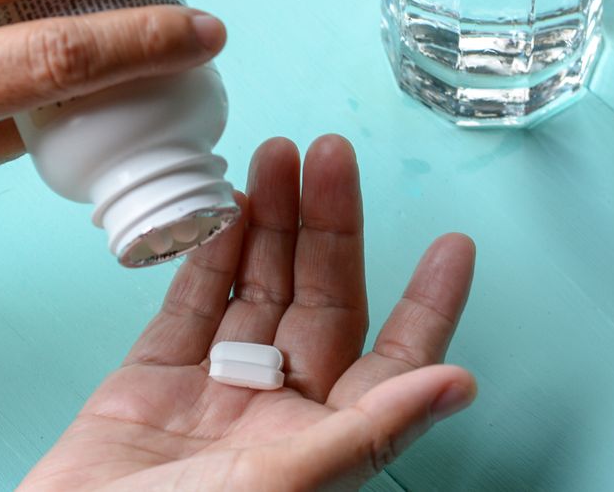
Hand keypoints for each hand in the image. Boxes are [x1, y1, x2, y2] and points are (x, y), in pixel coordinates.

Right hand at [21, 136, 475, 490]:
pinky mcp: (154, 379)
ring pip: (255, 290)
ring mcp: (215, 391)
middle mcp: (278, 411)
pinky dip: (208, 253)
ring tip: (275, 157)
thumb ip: (370, 429)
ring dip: (270, 224)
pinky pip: (190, 303)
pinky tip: (226, 206)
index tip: (453, 243)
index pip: (393, 360)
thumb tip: (460, 384)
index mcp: (324, 441)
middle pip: (320, 303)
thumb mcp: (288, 484)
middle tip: (330, 155)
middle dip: (327, 227)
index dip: (426, 304)